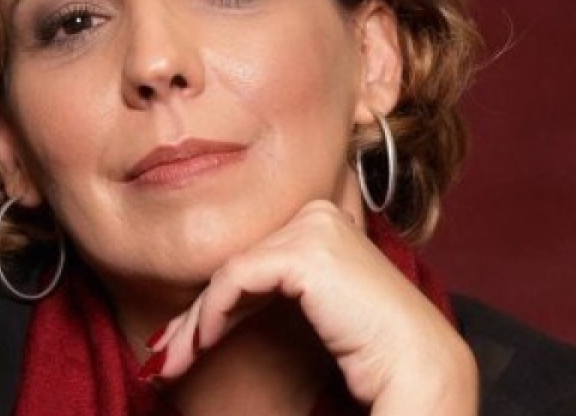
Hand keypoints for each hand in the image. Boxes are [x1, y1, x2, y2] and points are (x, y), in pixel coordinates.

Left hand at [145, 199, 477, 414]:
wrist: (411, 363)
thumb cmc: (368, 350)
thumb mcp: (309, 315)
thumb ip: (271, 297)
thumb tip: (209, 314)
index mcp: (324, 222)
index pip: (254, 259)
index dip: (212, 304)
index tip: (181, 346)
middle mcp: (319, 213)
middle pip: (237, 263)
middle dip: (195, 316)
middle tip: (164, 360)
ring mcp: (314, 226)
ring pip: (230, 273)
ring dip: (195, 322)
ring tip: (172, 363)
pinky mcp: (305, 249)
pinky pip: (236, 279)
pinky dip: (211, 315)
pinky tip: (202, 347)